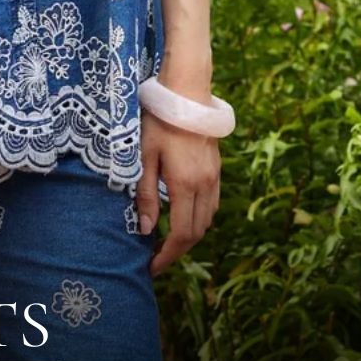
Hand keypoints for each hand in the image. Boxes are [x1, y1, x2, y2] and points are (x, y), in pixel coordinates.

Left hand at [135, 110, 220, 276]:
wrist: (186, 93)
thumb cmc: (159, 121)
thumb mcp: (144, 156)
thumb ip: (146, 194)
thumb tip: (147, 230)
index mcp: (185, 184)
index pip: (181, 235)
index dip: (168, 256)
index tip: (152, 267)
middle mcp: (204, 185)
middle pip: (197, 233)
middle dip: (178, 250)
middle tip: (156, 257)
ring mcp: (214, 177)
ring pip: (208, 220)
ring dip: (190, 235)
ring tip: (168, 240)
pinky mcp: (216, 169)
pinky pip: (212, 204)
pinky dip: (199, 218)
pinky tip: (184, 215)